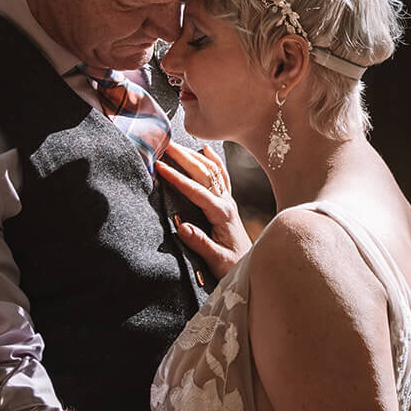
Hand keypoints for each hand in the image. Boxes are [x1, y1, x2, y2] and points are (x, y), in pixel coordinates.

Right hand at [157, 146, 251, 281]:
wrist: (249, 266)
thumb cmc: (232, 265)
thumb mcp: (216, 260)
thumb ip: (199, 243)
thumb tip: (181, 226)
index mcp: (221, 214)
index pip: (196, 191)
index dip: (177, 178)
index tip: (160, 166)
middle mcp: (226, 203)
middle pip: (204, 173)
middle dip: (184, 157)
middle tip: (165, 145)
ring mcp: (228, 201)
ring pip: (212, 170)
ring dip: (194, 156)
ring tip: (176, 144)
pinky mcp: (227, 203)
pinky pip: (222, 176)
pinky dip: (214, 161)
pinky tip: (207, 150)